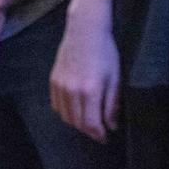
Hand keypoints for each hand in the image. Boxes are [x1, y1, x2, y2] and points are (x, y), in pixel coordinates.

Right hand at [50, 0, 120, 141]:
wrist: (84, 31)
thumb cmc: (105, 52)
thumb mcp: (115, 78)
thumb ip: (112, 104)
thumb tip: (111, 126)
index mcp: (90, 90)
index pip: (90, 123)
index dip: (98, 134)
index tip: (105, 137)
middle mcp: (72, 90)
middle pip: (77, 122)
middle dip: (89, 130)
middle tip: (99, 130)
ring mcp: (60, 85)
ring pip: (65, 116)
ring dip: (77, 123)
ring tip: (88, 121)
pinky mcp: (53, 80)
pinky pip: (56, 105)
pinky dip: (65, 112)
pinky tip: (75, 109)